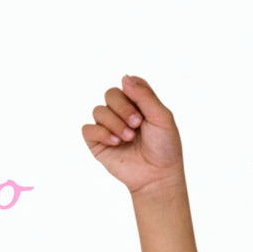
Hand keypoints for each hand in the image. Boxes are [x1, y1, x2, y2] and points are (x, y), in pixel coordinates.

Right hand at [82, 76, 183, 195]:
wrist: (156, 174)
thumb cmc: (164, 146)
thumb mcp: (161, 116)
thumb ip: (144, 95)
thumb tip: (124, 77)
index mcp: (138, 103)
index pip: (127, 84)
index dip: (133, 93)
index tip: (144, 110)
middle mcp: (121, 112)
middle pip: (110, 94)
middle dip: (123, 108)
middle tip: (137, 124)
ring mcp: (108, 127)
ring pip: (98, 110)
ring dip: (115, 123)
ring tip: (128, 138)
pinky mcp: (96, 143)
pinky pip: (88, 129)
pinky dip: (101, 133)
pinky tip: (115, 142)